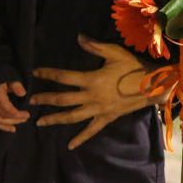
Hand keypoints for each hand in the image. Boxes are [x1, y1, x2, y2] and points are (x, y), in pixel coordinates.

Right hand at [0, 81, 29, 132]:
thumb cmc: (4, 80)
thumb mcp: (12, 79)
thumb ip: (17, 86)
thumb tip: (23, 94)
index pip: (6, 108)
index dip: (17, 114)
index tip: (27, 114)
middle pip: (3, 115)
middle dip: (16, 118)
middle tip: (27, 117)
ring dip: (12, 123)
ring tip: (22, 121)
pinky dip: (4, 127)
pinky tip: (12, 129)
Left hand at [31, 35, 157, 149]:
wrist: (152, 86)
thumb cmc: (133, 67)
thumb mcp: (114, 52)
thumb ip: (95, 46)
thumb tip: (79, 37)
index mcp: (91, 79)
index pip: (63, 77)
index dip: (48, 74)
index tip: (35, 72)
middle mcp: (91, 97)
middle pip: (63, 99)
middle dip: (45, 99)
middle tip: (30, 101)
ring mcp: (98, 110)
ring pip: (72, 117)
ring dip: (55, 119)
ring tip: (40, 122)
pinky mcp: (106, 118)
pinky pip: (91, 130)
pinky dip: (80, 138)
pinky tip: (69, 146)